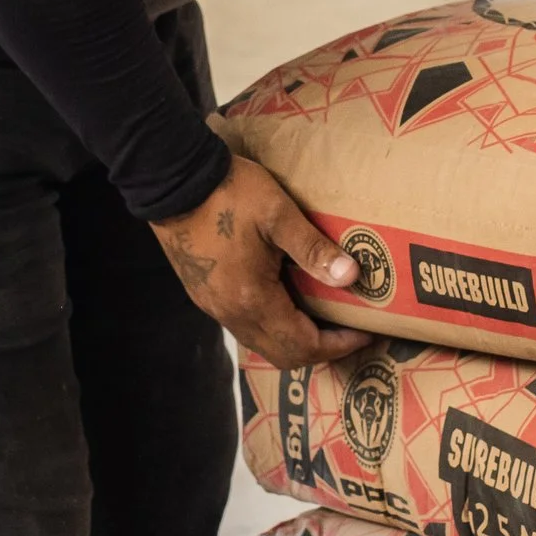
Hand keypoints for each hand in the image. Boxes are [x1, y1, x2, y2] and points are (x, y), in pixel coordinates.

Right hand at [151, 155, 373, 368]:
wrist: (171, 179)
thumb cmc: (228, 193)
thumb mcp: (277, 214)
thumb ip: (313, 248)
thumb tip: (351, 276)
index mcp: (252, 299)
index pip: (302, 344)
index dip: (337, 345)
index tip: (364, 334)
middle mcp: (231, 313)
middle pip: (282, 355)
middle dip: (319, 350)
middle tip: (348, 333)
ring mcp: (213, 306)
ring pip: (261, 343)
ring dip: (295, 340)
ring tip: (323, 318)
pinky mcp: (204, 294)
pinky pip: (245, 326)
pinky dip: (273, 326)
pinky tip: (288, 301)